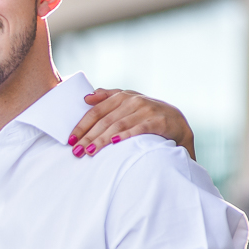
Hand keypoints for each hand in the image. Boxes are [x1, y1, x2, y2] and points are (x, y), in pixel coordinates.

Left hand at [68, 89, 195, 159]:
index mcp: (123, 96)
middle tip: (76, 151)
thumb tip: (86, 97)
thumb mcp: (128, 103)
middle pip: (105, 120)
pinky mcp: (159, 121)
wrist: (178, 124)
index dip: (82, 125)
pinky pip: (140, 128)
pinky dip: (127, 135)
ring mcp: (147, 110)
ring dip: (102, 139)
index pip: (97, 111)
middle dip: (88, 137)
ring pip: (118, 125)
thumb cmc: (147, 115)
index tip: (70, 139)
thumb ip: (108, 97)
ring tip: (90, 151)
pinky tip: (115, 142)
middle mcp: (134, 101)